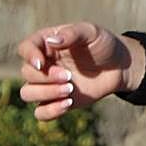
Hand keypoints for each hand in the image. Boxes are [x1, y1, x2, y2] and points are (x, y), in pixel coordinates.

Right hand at [15, 22, 145, 120]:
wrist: (120, 66)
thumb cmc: (104, 44)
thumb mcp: (91, 32)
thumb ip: (72, 33)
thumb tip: (52, 41)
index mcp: (46, 44)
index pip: (25, 48)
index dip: (29, 56)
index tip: (41, 63)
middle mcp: (43, 64)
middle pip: (27, 73)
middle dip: (45, 77)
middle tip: (68, 76)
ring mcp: (48, 84)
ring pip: (27, 93)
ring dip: (45, 94)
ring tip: (69, 90)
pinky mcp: (57, 100)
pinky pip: (41, 113)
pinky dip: (49, 111)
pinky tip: (68, 103)